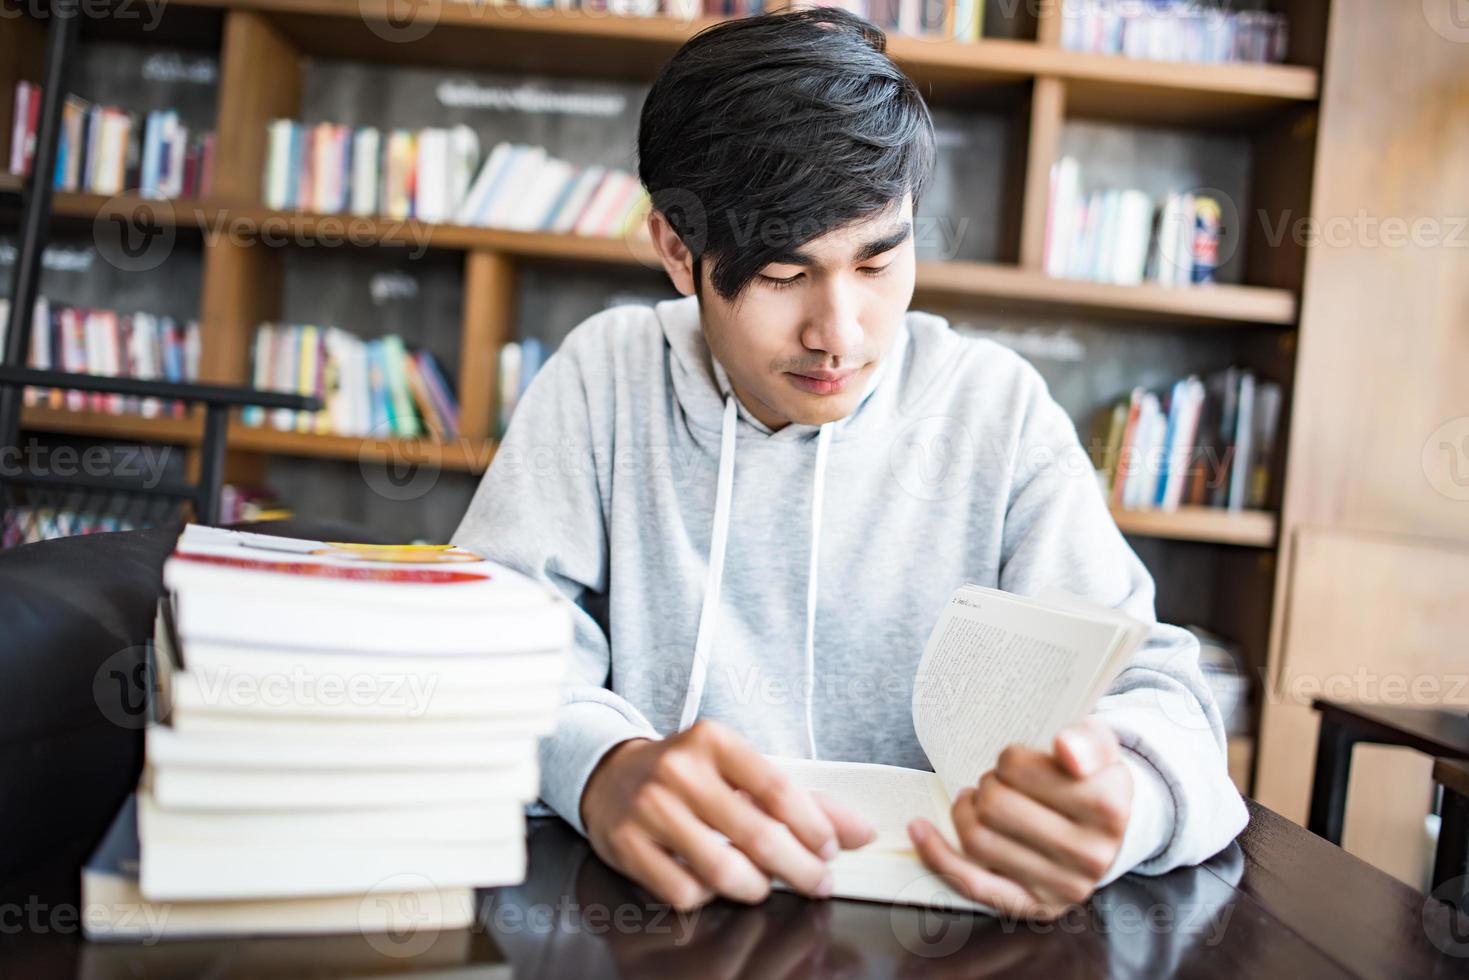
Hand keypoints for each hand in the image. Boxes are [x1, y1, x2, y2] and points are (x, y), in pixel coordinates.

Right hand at [580, 719, 875, 909]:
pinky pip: (684, 891)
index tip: (831, 849)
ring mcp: (649, 808)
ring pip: (722, 870)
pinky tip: (712, 882)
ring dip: (758, 888)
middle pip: (757, 834)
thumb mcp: (741, 771)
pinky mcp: (626, 843)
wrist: (611, 774)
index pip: (776, 787)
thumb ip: (803, 799)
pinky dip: (708, 896)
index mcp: (714, 740)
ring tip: (766, 885)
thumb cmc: (691, 775)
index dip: (812, 826)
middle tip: (818, 883)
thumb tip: (862, 832)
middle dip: (800, 869)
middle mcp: (679, 770)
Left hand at [908, 717, 1132, 919]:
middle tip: (997, 782)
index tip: (1017, 762)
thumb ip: (1085, 740)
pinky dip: (937, 855)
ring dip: (964, 811)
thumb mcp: (1099, 747)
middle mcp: (1091, 854)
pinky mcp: (1034, 907)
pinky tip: (918, 828)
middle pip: (994, 806)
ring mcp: (1063, 887)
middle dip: (987, 784)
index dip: (1009, 758)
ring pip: (978, 841)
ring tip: (977, 800)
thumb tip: (1065, 749)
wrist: (1112, 831)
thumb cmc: (1091, 780)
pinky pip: (972, 885)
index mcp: (1109, 807)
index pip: (1019, 769)